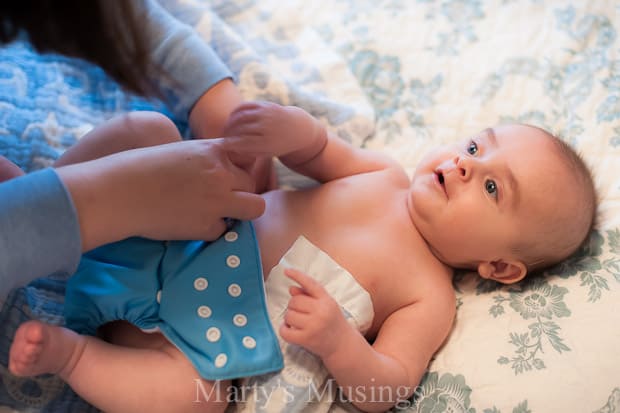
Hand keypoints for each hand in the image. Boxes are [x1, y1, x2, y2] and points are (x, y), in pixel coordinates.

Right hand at [57, 138, 265, 250]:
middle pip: (252, 183)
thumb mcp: (180, 152)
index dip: (240, 169)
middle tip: (220, 198)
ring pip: (255, 207)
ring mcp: (218, 201)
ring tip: (219, 212)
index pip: (249, 157)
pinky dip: (212, 230)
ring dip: (242, 211)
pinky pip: (225, 229)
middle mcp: (221, 174)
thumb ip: (208, 158)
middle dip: (240, 191)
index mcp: (213, 150)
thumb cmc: (141, 169)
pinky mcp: (208, 226)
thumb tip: (229, 169)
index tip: (232, 176)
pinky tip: (191, 223)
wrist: (118, 193)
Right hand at [222, 101, 326, 166]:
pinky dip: (235, 112)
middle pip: (239, 129)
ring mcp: (266, 113)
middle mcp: (267, 126)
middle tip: (221, 138)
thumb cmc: (278, 146)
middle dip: (228, 133)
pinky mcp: (265, 104)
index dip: (229, 144)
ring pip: (240, 116)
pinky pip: (244, 106)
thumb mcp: (267, 153)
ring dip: (229, 122)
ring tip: (225, 129)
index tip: (222, 147)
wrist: (298, 130)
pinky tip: (231, 119)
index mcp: (268, 142)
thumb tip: (227, 153)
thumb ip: (250, 152)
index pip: (242, 143)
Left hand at [279, 268, 349, 358]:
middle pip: (294, 301)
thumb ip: (309, 295)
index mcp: (327, 300)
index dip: (297, 276)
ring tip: (299, 323)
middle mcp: (321, 311)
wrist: (342, 344)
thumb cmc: (332, 321)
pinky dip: (284, 330)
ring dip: (289, 318)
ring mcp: (313, 326)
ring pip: (288, 315)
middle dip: (293, 306)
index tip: (286, 270)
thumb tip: (291, 289)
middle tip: (301, 313)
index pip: (310, 284)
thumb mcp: (326, 305)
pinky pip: (285, 331)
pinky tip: (290, 330)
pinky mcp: (306, 339)